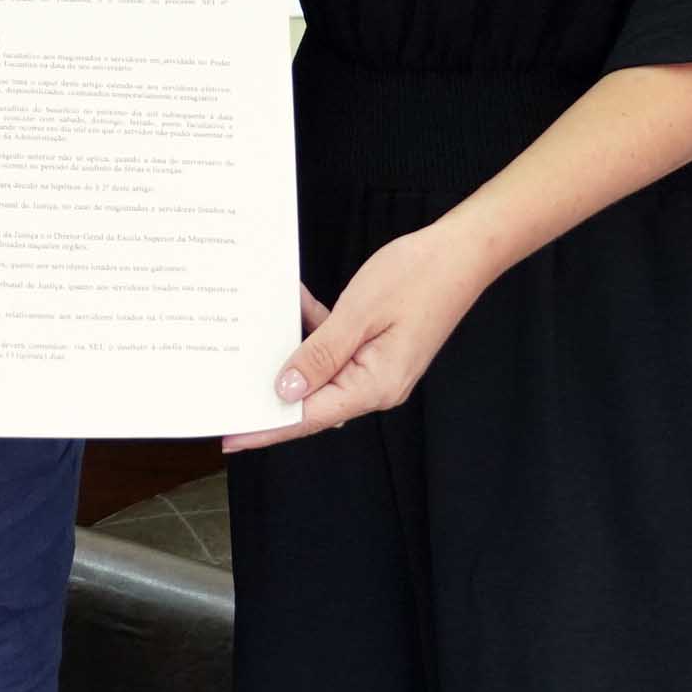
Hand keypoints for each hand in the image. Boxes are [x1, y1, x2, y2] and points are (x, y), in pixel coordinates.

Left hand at [225, 219, 500, 448]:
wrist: (463, 253)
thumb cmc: (419, 277)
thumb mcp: (358, 314)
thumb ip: (320, 355)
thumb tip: (286, 390)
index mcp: (374, 386)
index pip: (310, 418)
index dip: (268, 428)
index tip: (232, 438)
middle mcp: (378, 386)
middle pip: (313, 402)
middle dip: (272, 394)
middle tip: (228, 389)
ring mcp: (379, 368)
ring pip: (321, 373)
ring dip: (293, 352)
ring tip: (258, 336)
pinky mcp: (379, 350)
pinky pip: (337, 350)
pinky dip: (315, 331)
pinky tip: (298, 303)